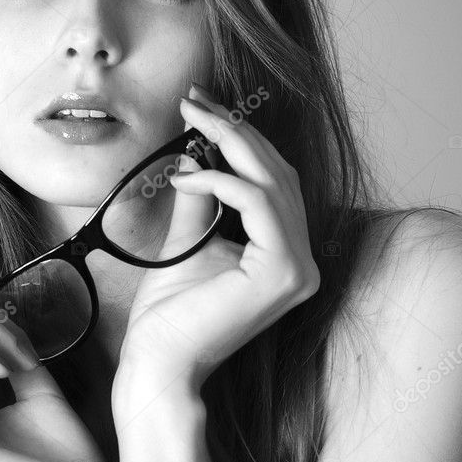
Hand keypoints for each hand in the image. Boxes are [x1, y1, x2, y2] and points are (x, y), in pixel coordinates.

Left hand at [114, 82, 319, 407]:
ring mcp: (299, 269)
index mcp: (286, 255)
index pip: (273, 183)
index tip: (202, 107)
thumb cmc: (169, 314)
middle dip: (235, 129)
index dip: (241, 139)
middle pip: (278, 174)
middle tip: (194, 99)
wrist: (159, 363)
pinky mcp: (285, 273)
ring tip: (190, 119)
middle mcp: (303, 262)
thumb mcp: (187, 241)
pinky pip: (258, 204)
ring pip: (273, 182)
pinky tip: (189, 172)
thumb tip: (197, 152)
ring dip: (230, 142)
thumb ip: (202, 199)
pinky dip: (223, 179)